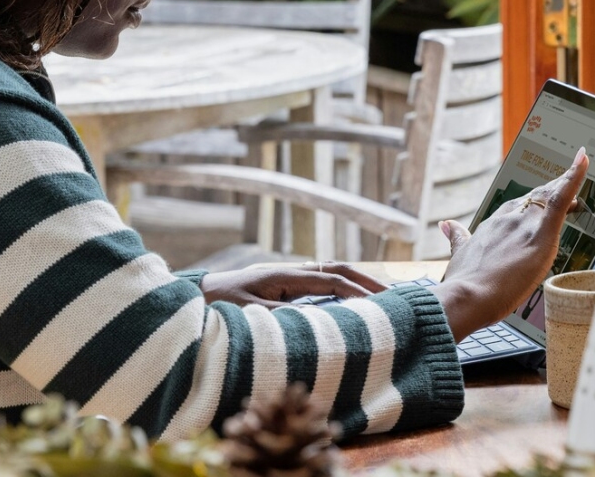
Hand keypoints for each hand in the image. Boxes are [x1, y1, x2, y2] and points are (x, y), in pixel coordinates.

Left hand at [199, 262, 387, 307]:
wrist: (199, 296)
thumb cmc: (220, 304)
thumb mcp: (251, 312)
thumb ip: (285, 318)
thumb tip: (319, 324)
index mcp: (286, 275)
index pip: (332, 280)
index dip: (359, 292)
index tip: (382, 306)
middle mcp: (292, 273)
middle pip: (338, 271)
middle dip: (367, 281)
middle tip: (394, 297)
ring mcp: (289, 279)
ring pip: (332, 277)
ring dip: (357, 286)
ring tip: (383, 300)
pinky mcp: (285, 289)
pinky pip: (321, 288)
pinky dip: (342, 293)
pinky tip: (353, 307)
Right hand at [432, 146, 588, 341]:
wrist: (466, 295)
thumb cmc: (463, 283)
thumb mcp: (459, 255)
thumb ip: (456, 237)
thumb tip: (446, 224)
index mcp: (492, 225)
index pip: (517, 207)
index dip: (532, 201)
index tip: (542, 193)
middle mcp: (508, 219)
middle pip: (536, 199)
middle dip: (552, 189)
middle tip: (569, 177)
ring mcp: (524, 225)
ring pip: (551, 198)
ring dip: (566, 185)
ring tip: (580, 169)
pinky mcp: (541, 234)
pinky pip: (561, 200)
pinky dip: (574, 178)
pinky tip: (583, 160)